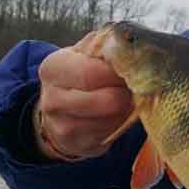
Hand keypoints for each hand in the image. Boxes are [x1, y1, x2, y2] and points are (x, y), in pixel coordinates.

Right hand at [35, 31, 133, 159]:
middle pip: (104, 100)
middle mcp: (51, 98)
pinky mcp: (76, 144)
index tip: (132, 69)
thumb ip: (104, 45)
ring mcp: (61, 125)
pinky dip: (120, 123)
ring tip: (126, 98)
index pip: (92, 72)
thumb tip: (126, 44)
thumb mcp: (86, 53)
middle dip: (126, 93)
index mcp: (53, 67)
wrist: (61, 108)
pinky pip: (109, 134)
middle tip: (137, 86)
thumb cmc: (81, 73)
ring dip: (126, 109)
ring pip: (110, 120)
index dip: (119, 72)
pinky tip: (118, 113)